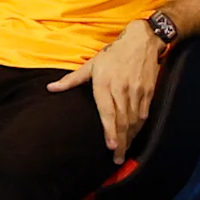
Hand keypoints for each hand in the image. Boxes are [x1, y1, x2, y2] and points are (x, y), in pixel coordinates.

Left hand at [49, 22, 162, 160]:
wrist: (142, 40)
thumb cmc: (114, 53)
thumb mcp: (91, 64)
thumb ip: (71, 80)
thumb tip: (50, 88)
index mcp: (106, 84)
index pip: (108, 112)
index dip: (110, 130)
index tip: (110, 146)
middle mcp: (122, 89)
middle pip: (122, 121)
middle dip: (120, 142)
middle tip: (116, 158)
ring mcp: (137, 91)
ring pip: (134, 120)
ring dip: (130, 138)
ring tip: (124, 152)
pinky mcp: (149, 91)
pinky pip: (144, 114)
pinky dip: (139, 127)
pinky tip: (134, 136)